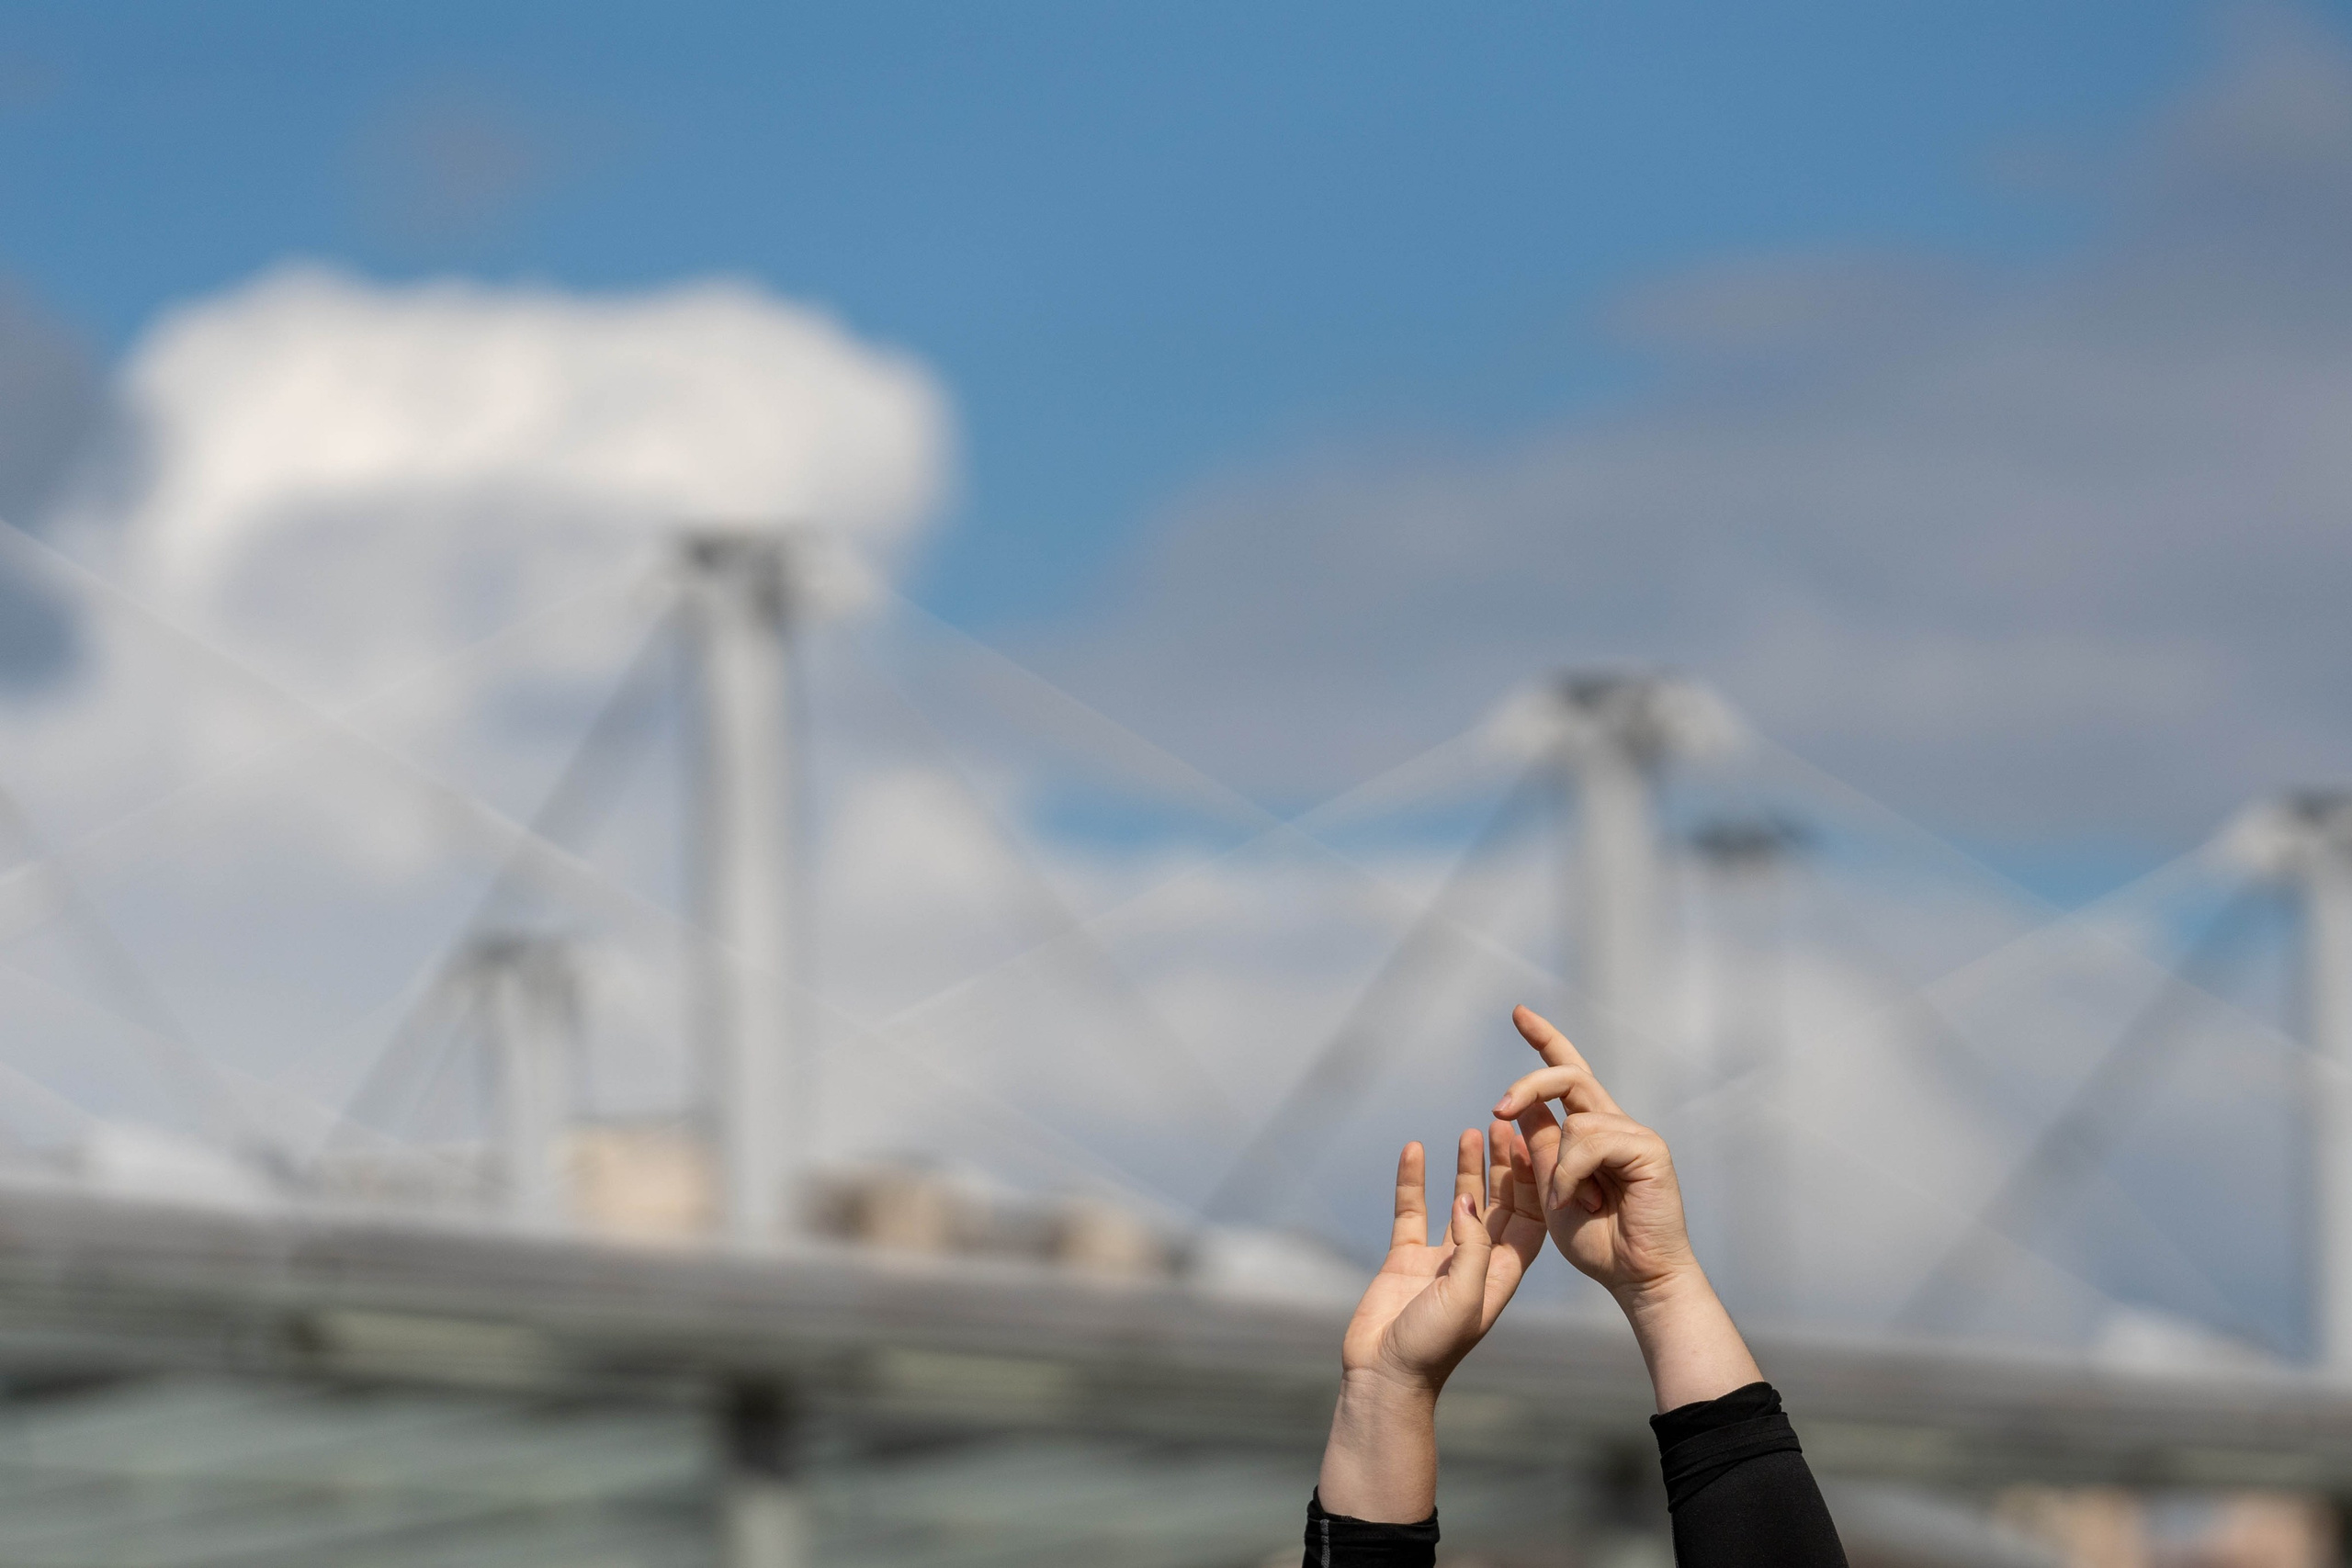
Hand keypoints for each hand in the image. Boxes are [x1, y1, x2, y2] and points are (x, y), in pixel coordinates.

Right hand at [1339, 1126, 1547, 1394]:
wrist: (1385, 1376)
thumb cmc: (1432, 1346)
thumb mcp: (1464, 1296)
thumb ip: (1471, 1245)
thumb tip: (1467, 1198)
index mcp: (1501, 1273)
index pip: (1529, 1219)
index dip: (1534, 1182)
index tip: (1531, 1144)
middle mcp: (1476, 1262)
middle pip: (1499, 1203)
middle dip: (1504, 1166)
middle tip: (1503, 1126)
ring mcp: (1440, 1259)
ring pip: (1459, 1201)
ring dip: (1466, 1167)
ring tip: (1471, 1131)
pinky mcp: (1405, 1258)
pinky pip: (1412, 1211)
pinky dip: (1414, 1181)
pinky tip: (1413, 1150)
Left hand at [1493, 1006, 1696, 1298]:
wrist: (1636, 1277)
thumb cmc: (1597, 1243)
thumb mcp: (1550, 1193)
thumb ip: (1538, 1152)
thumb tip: (1521, 1110)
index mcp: (1588, 1132)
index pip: (1565, 1073)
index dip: (1544, 1040)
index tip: (1519, 1013)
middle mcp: (1612, 1124)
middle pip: (1568, 1075)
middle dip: (1529, 1082)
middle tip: (1498, 1107)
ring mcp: (1634, 1133)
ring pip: (1575, 1118)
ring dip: (1558, 1166)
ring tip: (1569, 1203)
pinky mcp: (1649, 1148)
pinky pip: (1591, 1140)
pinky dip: (1573, 1174)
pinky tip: (1581, 1202)